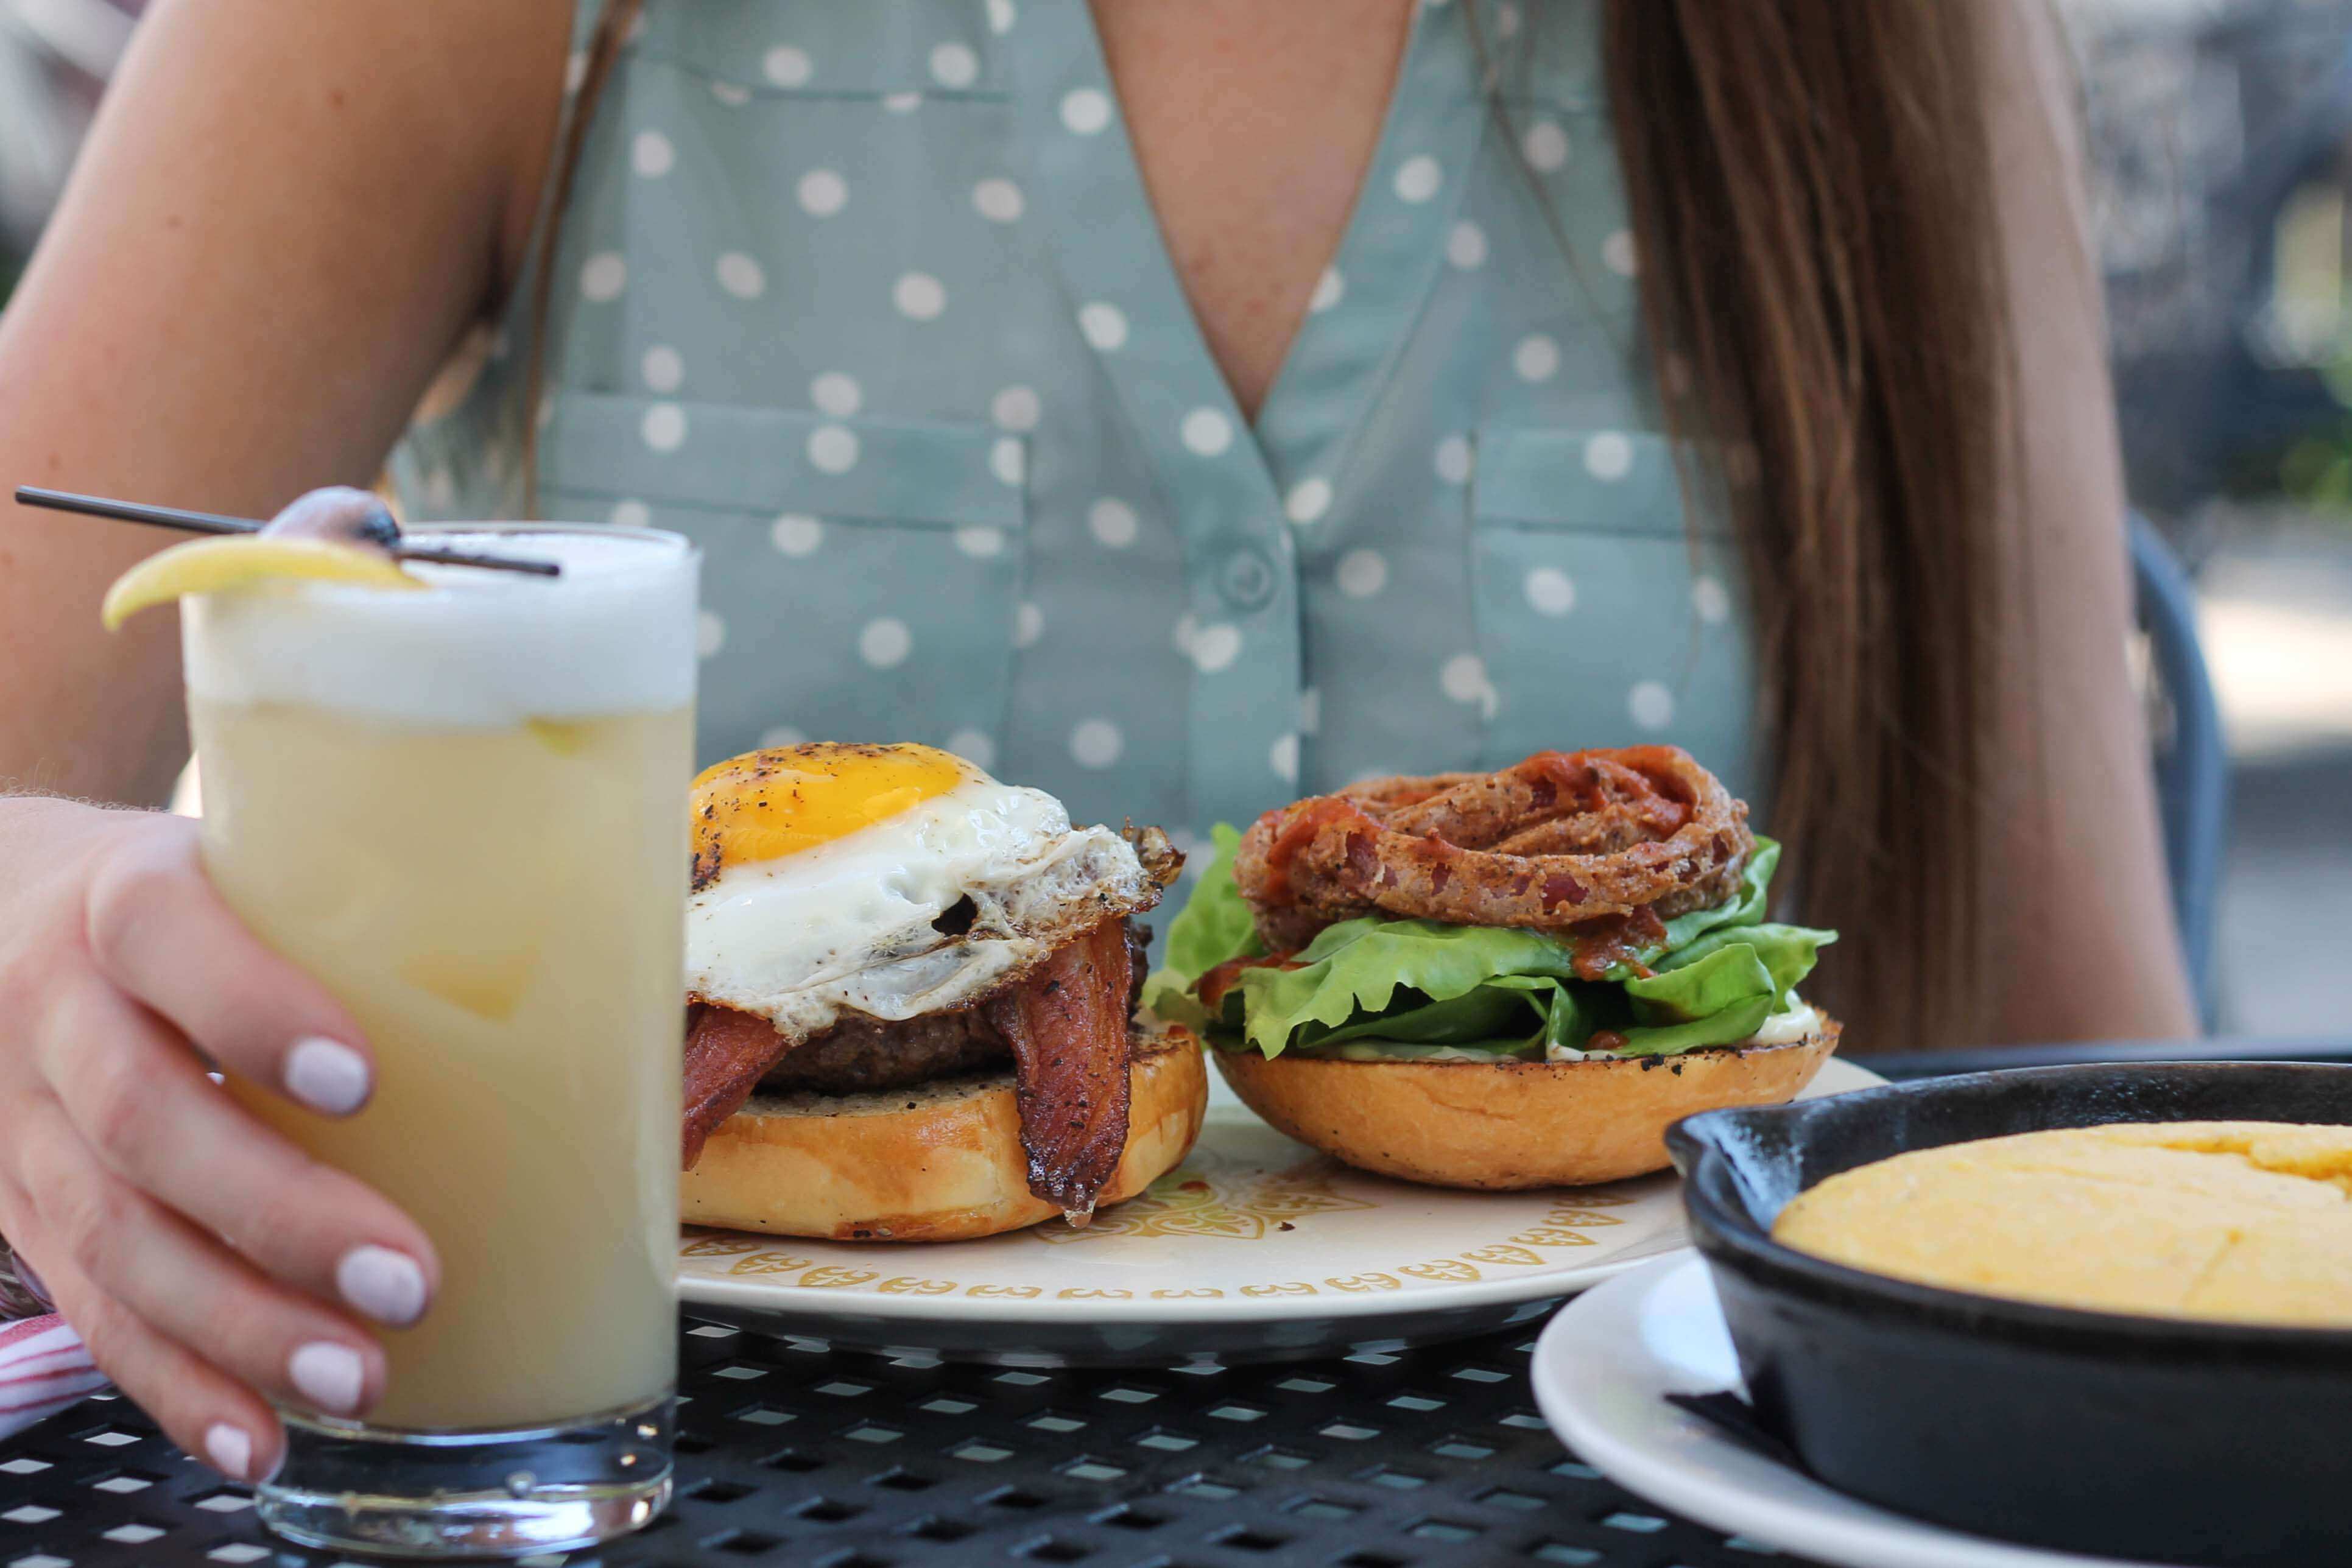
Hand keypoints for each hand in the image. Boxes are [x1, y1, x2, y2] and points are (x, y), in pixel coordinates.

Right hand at [0, 797, 438, 1480]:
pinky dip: (180, 1386)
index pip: (165, 936)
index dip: (252, 1010)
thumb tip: (607, 988)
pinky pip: (95, 1314)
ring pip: (117, 1237)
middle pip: (144, 1117)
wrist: (9, 929)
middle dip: (281, 1215)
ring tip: (359, 1379)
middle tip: (410, 1278)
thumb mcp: (266, 870)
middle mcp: (61, 1012)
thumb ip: (386, 920)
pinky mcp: (28, 1218)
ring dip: (243, 1325)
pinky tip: (261, 1437)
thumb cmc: (209, 905)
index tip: (359, 1081)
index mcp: (127, 899)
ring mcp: (31, 1127)